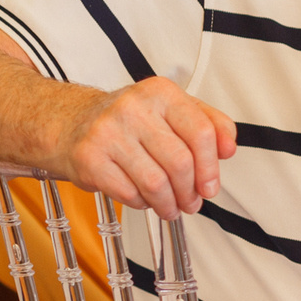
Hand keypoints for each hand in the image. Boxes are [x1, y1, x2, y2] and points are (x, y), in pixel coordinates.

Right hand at [54, 78, 236, 218]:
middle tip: (192, 202)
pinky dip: (143, 204)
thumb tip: (228, 148)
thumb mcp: (172, 109)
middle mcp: (133, 108)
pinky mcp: (89, 158)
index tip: (211, 186)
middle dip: (190, 191)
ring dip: (169, 204)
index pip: (201, 132)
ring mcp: (108, 132)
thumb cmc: (130, 120)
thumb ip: (210, 124)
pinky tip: (145, 200)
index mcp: (160, 93)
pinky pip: (129, 193)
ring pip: (156, 183)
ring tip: (171, 207)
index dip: (211, 166)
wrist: (72, 122)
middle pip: (180, 162)